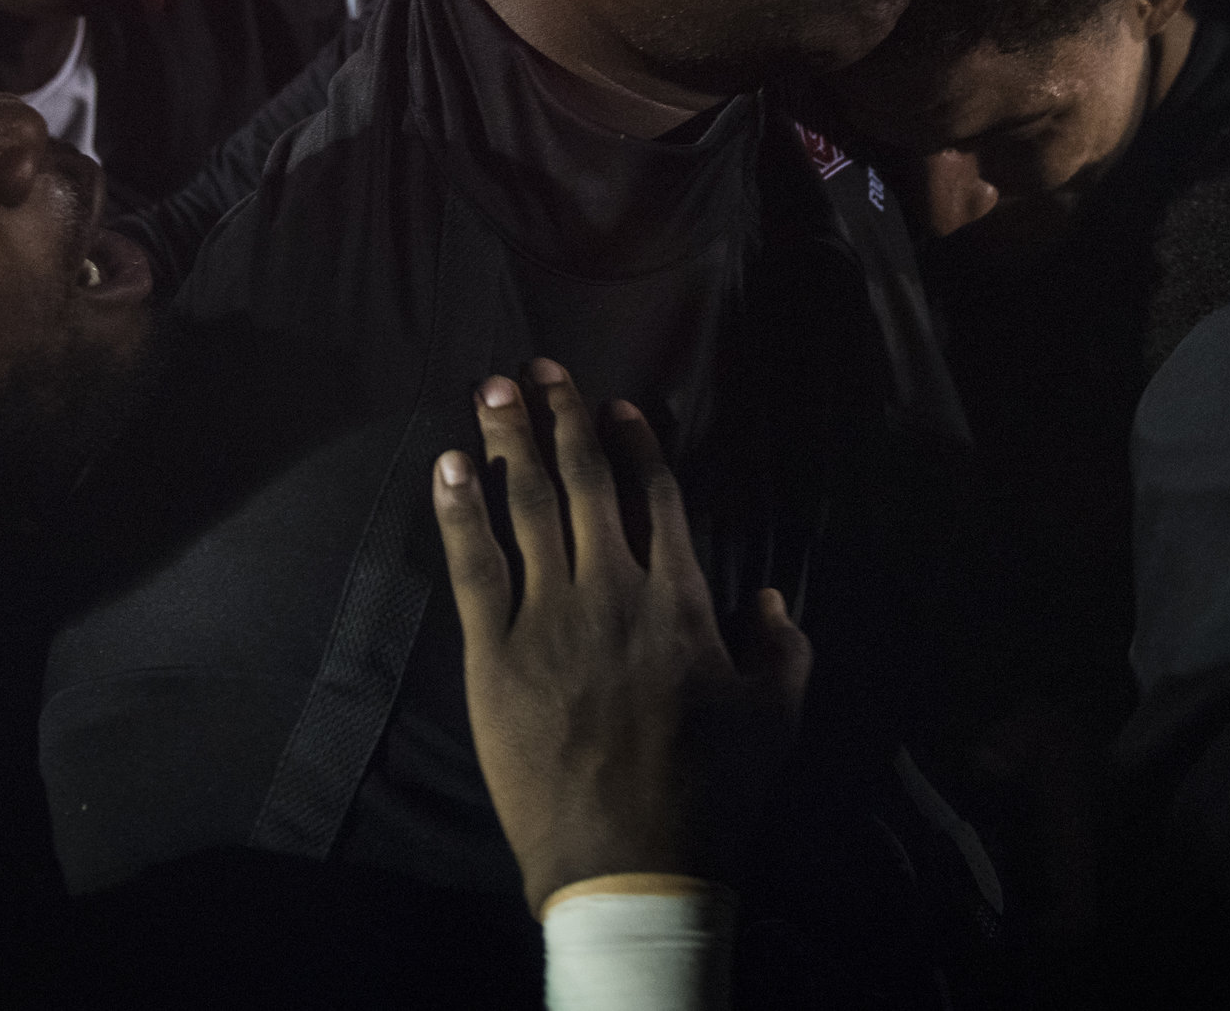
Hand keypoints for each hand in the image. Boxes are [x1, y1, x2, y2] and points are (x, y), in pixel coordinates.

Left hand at [431, 360, 811, 916]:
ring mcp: (549, 618)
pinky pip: (473, 566)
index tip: (613, 405)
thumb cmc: (711, 794)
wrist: (631, 862)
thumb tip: (772, 599)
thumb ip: (782, 651)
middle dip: (561, 418)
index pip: (656, 499)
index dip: (633, 446)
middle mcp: (613, 590)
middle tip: (540, 368)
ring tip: (492, 387)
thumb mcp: (775, 720)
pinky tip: (448, 465)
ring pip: (527, 506)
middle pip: (584, 483)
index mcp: (679, 601)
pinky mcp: (495, 654)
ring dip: (508, 441)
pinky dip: (458, 510)